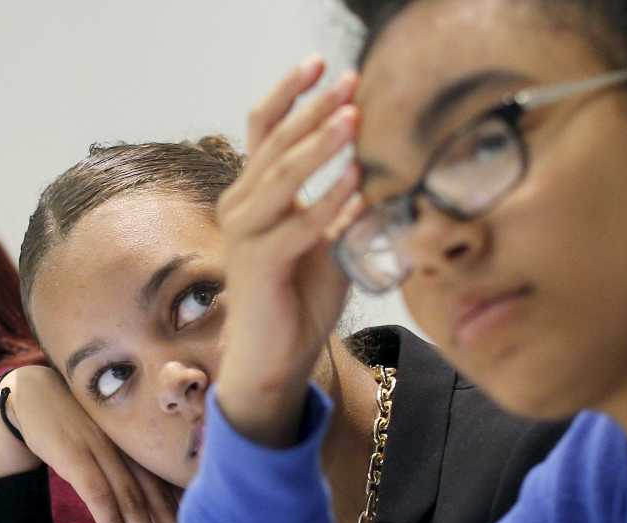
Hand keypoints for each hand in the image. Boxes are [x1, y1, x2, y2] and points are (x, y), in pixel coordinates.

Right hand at [0, 366, 178, 522]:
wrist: (32, 392)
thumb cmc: (74, 422)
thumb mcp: (107, 439)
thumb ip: (128, 463)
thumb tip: (149, 500)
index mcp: (138, 444)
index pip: (169, 487)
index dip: (183, 521)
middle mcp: (128, 448)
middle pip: (158, 499)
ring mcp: (103, 451)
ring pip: (133, 502)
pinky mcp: (75, 456)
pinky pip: (98, 495)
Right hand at [213, 56, 363, 446]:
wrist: (275, 356)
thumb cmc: (300, 298)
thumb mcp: (330, 240)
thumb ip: (346, 205)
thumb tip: (384, 169)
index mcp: (254, 194)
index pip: (264, 129)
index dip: (290, 93)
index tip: (321, 63)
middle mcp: (241, 206)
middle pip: (274, 143)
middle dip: (313, 109)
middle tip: (349, 83)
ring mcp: (245, 234)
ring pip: (281, 178)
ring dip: (320, 147)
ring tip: (353, 120)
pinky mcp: (259, 265)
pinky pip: (296, 226)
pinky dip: (327, 204)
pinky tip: (356, 184)